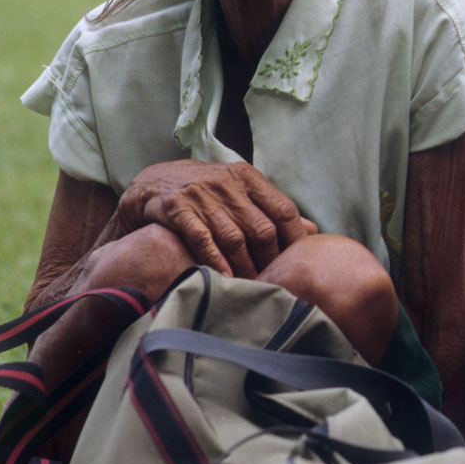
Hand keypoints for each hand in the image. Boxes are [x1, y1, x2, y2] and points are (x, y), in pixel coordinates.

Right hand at [117, 160, 317, 277]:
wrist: (153, 182)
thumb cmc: (206, 191)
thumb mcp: (240, 191)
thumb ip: (272, 209)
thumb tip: (311, 230)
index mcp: (248, 177)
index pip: (283, 208)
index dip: (295, 237)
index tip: (300, 261)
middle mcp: (227, 183)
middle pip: (261, 227)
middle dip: (271, 259)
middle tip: (276, 281)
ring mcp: (201, 194)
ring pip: (234, 236)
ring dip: (246, 266)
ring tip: (253, 286)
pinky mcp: (177, 208)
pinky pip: (201, 237)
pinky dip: (215, 259)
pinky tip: (225, 277)